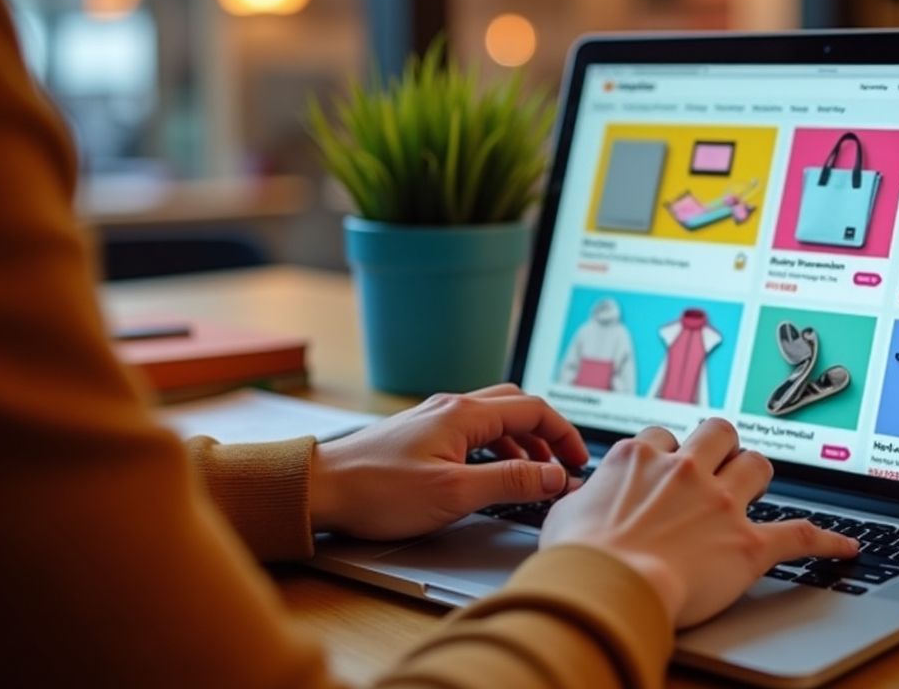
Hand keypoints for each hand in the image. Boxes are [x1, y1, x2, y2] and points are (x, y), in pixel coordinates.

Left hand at [309, 384, 588, 539]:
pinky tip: (492, 473)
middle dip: (546, 432)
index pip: (534, 408)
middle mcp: (450, 408)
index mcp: (463, 414)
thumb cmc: (376, 490)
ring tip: (534, 473)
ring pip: (493, 418)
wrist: (319, 489)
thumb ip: (511, 482)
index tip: (579, 461)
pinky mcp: (420, 436)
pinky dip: (496, 447)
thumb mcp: (455, 493)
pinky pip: (471, 431)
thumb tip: (555, 476)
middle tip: (563, 463)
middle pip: (516, 405)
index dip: (565, 434)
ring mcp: (433, 420)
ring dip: (522, 441)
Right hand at [541, 418, 857, 627]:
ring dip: (757, 475)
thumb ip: (585, 496)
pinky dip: (825, 540)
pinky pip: (799, 534)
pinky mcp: (747, 544)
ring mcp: (720, 504)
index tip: (665, 470)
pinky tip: (843, 545)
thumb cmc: (579, 557)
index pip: (662, 437)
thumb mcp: (565, 512)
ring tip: (756, 488)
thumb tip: (582, 498)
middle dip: (720, 444)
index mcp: (639, 459)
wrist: (606, 588)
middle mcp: (685, 472)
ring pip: (758, 465)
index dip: (666, 454)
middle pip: (718, 432)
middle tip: (717, 462)